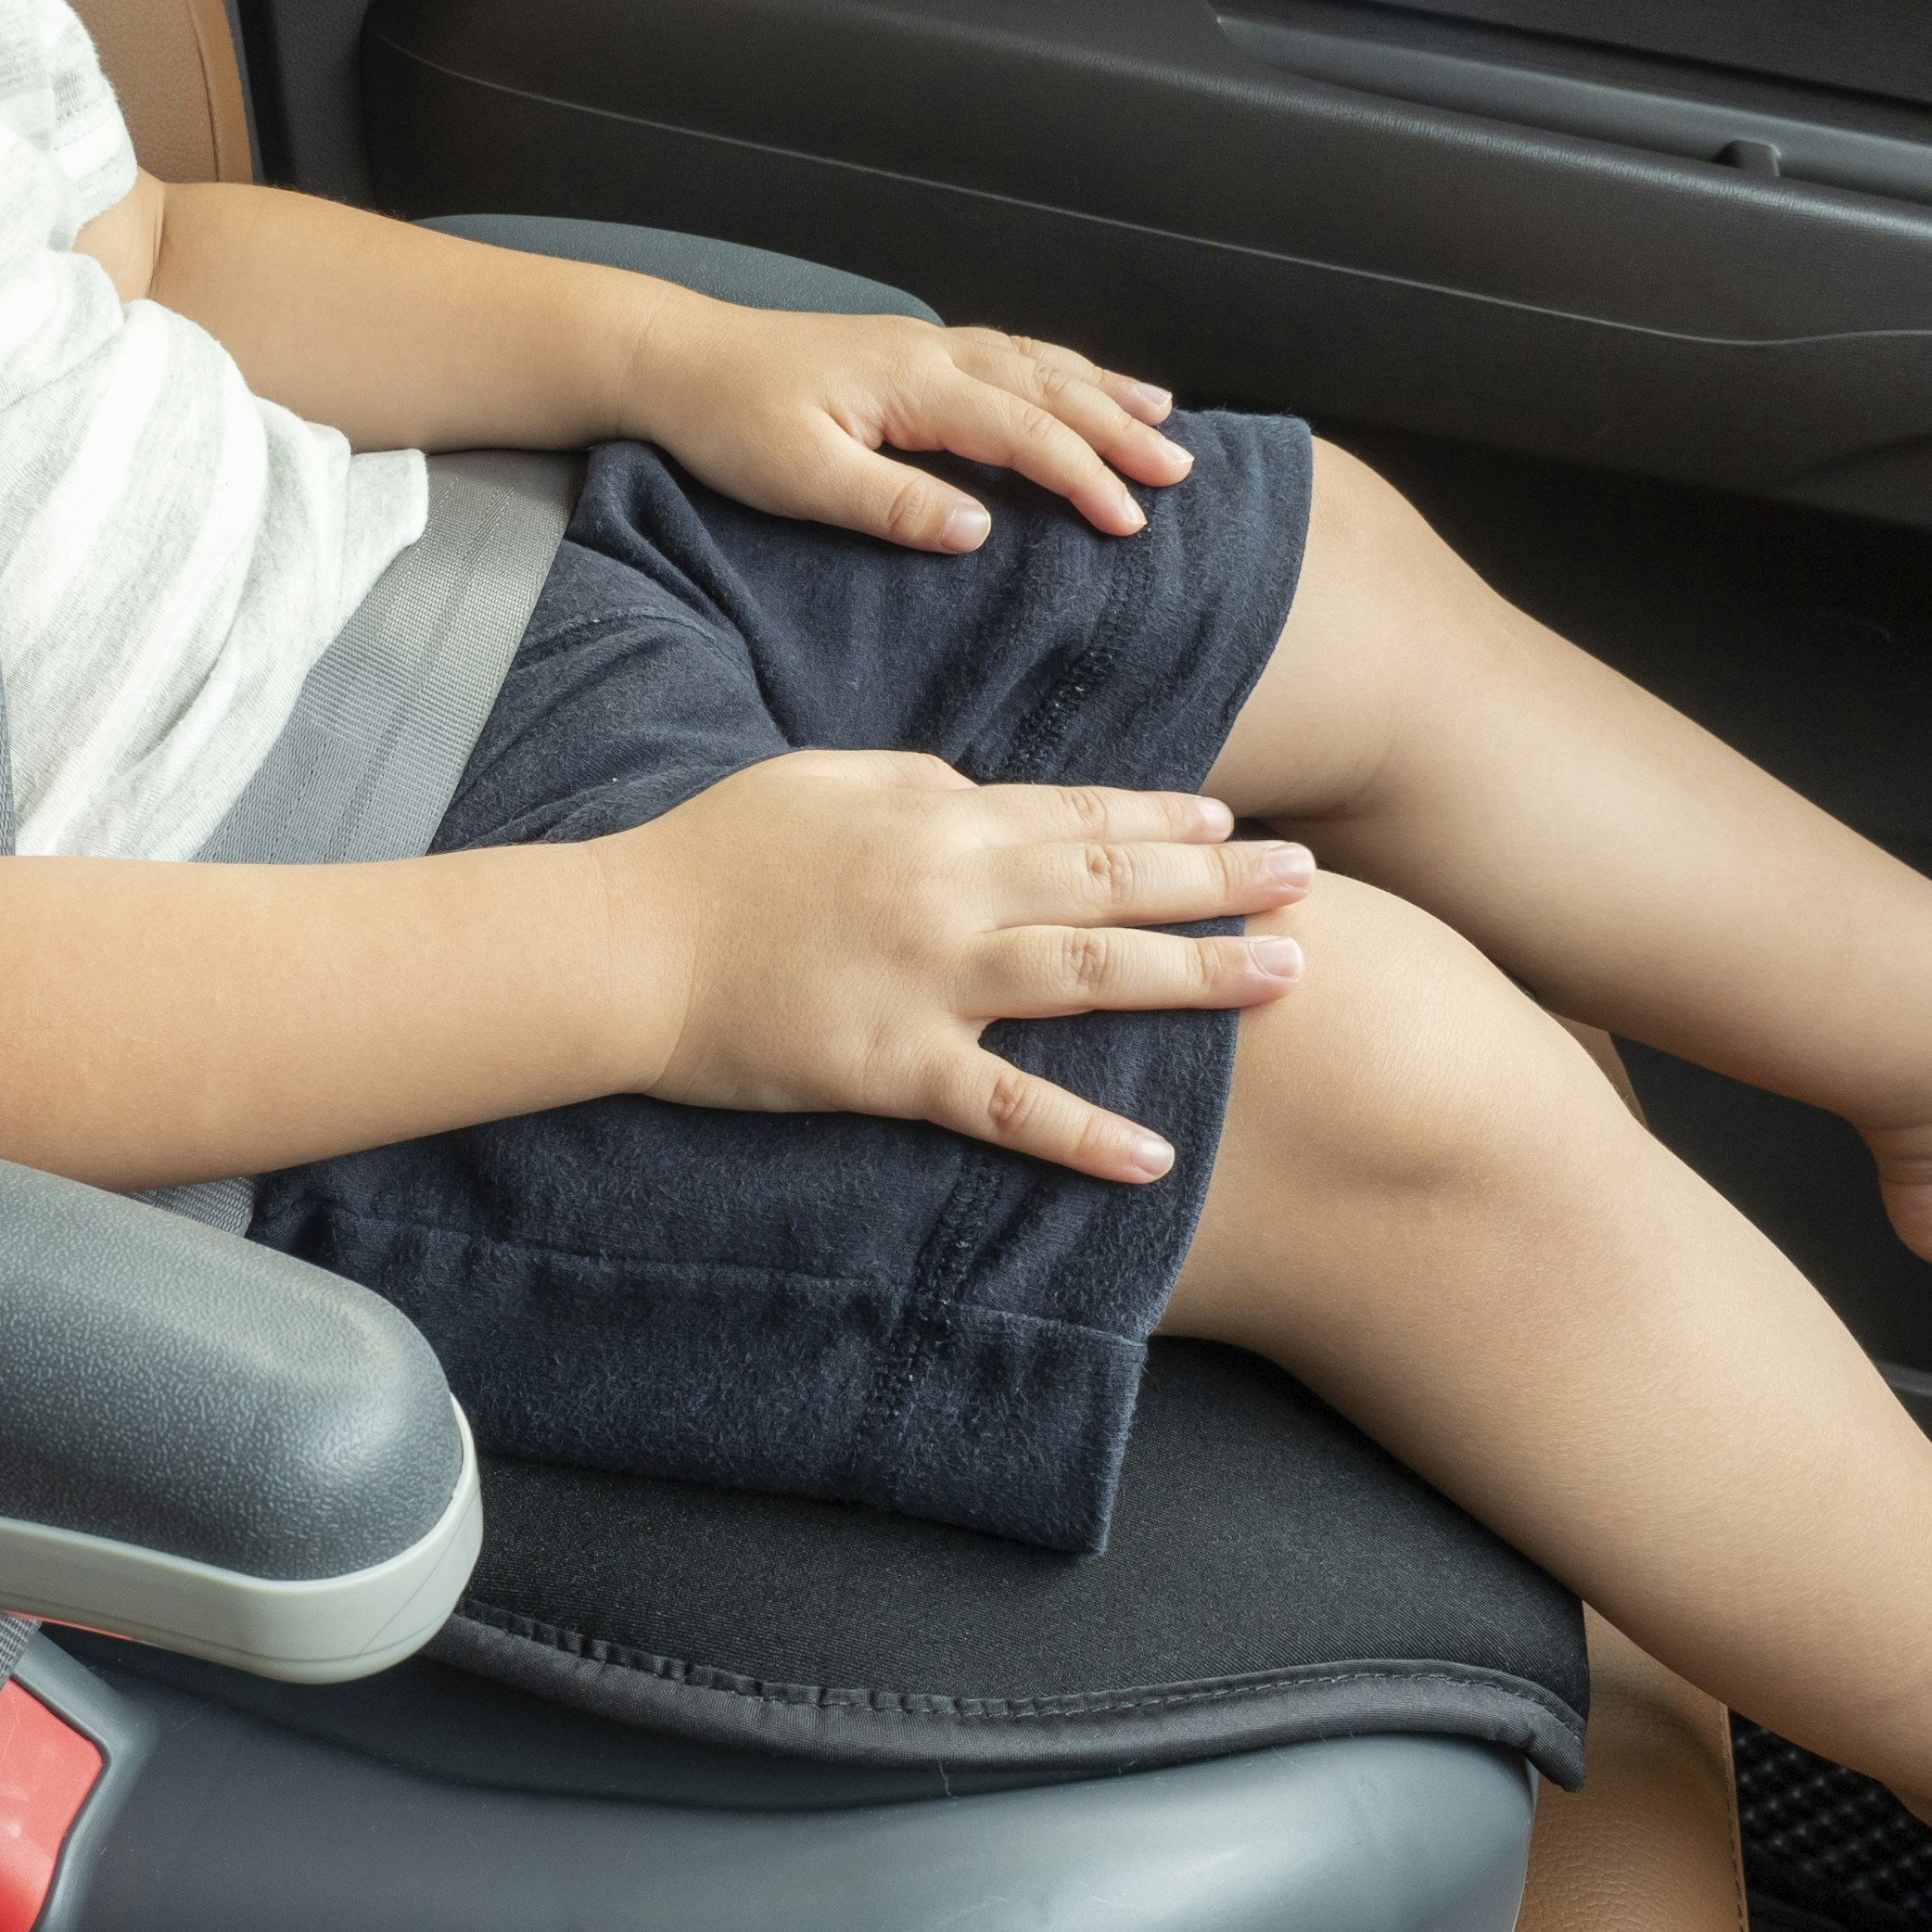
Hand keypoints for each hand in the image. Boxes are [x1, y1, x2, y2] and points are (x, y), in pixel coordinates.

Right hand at [604, 753, 1311, 1178]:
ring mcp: (929, 982)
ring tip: (1284, 977)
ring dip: (1194, 975)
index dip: (1163, 816)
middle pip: (1112, 880)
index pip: (1076, 812)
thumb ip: (910, 778)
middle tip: (1306, 885)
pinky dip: (1082, 1133)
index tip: (1233, 820)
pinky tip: (1157, 1153)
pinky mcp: (893, 1068)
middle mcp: (951, 892)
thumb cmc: (709, 854)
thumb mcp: (816, 780)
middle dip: (1218, 880)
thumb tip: (978, 786)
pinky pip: (1005, 1104)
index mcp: (932, 818)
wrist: (624, 945)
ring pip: (1090, 973)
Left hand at [621, 291, 1190, 550]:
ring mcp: (920, 346)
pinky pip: (1004, 353)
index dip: (1084, 475)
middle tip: (1179, 474)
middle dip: (1120, 431)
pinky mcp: (904, 351)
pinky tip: (1074, 381)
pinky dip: (1055, 368)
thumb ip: (893, 504)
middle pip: (1049, 390)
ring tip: (1162, 419)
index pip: (1023, 433)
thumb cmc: (728, 421)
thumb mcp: (802, 478)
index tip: (1130, 520)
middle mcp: (931, 354)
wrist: (674, 359)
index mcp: (913, 386)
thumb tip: (979, 529)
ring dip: (1102, 391)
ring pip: (1036, 363)